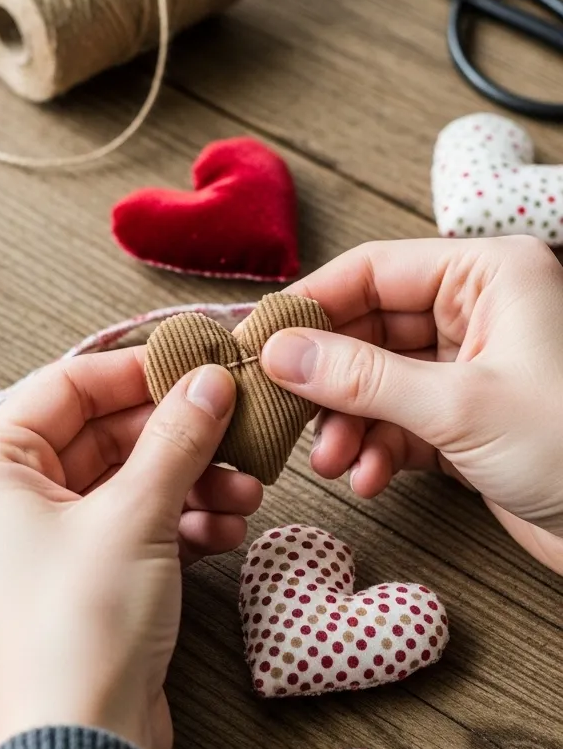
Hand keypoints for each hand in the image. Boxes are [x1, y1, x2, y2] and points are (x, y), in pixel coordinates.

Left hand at [0, 348, 260, 748]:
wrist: (85, 748)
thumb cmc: (83, 626)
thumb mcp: (137, 515)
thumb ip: (176, 438)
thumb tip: (209, 381)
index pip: (65, 387)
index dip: (136, 371)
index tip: (198, 362)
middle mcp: (5, 505)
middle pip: (101, 437)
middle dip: (177, 436)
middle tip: (239, 426)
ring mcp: (43, 549)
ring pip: (125, 485)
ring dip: (190, 482)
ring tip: (247, 493)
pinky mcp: (80, 585)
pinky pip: (132, 529)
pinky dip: (180, 524)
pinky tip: (228, 534)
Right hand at [261, 236, 562, 572]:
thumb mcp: (458, 407)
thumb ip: (362, 378)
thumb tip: (280, 352)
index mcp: (490, 275)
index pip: (373, 270)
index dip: (311, 306)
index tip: (257, 342)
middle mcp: (481, 311)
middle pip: (369, 329)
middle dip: (327, 380)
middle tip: (282, 412)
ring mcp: (476, 367)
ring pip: (380, 381)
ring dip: (347, 422)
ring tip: (329, 461)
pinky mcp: (472, 421)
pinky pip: (402, 422)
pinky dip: (377, 449)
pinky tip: (367, 478)